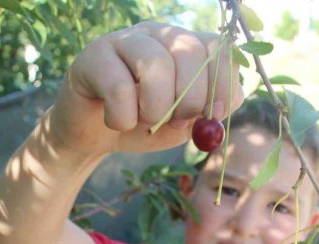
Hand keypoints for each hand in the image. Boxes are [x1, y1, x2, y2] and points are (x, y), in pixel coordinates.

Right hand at [48, 21, 242, 154]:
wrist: (95, 135)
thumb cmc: (144, 124)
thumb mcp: (184, 123)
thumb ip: (207, 111)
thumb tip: (223, 104)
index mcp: (186, 45)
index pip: (219, 47)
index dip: (222, 83)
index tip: (214, 114)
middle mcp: (159, 33)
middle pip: (189, 52)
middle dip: (189, 99)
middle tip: (174, 123)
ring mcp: (125, 39)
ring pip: (155, 65)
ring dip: (155, 109)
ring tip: (144, 123)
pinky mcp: (94, 56)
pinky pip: (119, 87)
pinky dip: (122, 118)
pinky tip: (116, 122)